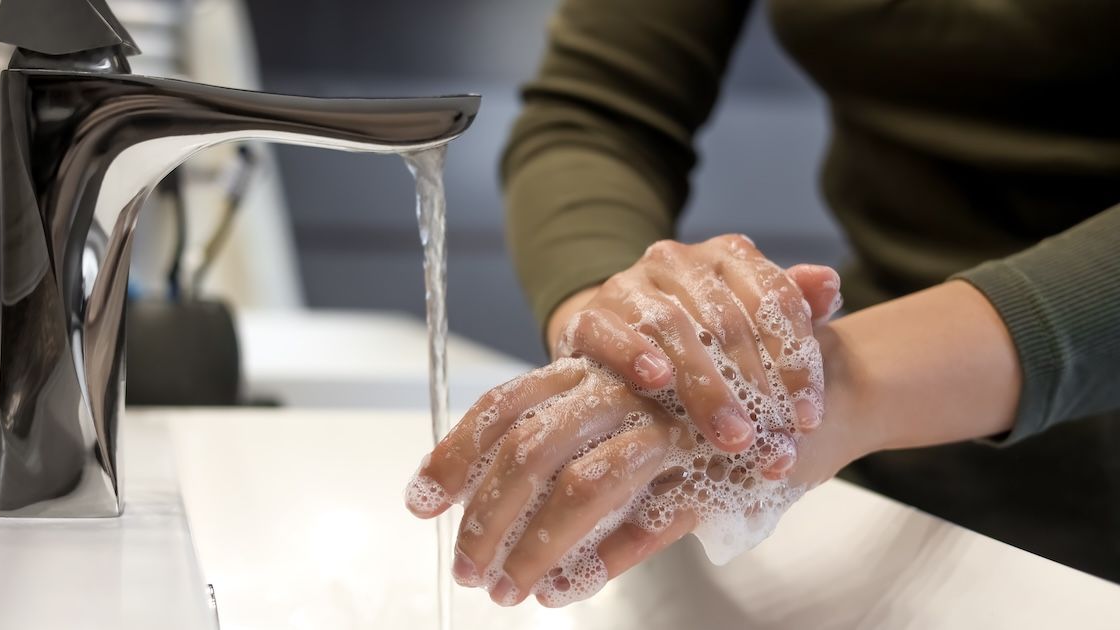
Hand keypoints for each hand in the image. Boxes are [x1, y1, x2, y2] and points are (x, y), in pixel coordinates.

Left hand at [405, 356, 858, 606]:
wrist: (818, 386)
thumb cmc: (710, 397)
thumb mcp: (631, 407)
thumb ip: (571, 434)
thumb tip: (491, 490)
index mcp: (593, 369)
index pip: (504, 404)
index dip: (457, 451)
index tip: (420, 499)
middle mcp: (621, 389)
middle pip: (529, 451)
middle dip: (486, 518)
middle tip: (465, 569)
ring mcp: (666, 426)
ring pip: (581, 488)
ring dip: (533, 547)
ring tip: (507, 590)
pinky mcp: (711, 469)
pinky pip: (644, 521)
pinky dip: (601, 559)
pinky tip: (564, 588)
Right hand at [548, 236, 841, 464]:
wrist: (617, 340)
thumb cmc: (700, 341)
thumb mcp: (753, 325)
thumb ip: (795, 309)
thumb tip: (830, 284)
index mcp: (728, 257)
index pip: (774, 298)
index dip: (796, 359)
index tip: (809, 417)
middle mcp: (678, 260)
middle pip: (726, 320)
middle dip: (755, 387)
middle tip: (772, 441)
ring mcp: (630, 284)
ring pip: (673, 328)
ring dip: (706, 387)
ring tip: (731, 436)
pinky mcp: (589, 315)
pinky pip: (609, 330)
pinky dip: (633, 353)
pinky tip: (657, 382)